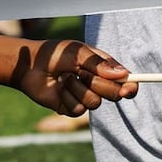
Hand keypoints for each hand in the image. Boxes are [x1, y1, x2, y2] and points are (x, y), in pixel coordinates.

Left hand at [15, 39, 137, 116]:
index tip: (128, 88)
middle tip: (81, 72)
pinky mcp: (72, 108)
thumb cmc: (56, 53)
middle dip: (98, 83)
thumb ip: (99, 64)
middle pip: (114, 94)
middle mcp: (97, 84)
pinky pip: (78, 109)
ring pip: (95, 103)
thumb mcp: (79, 53)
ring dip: (78, 88)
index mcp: (104, 69)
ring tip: (64, 77)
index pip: (125, 81)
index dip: (130, 87)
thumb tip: (123, 74)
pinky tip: (58, 87)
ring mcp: (85, 97)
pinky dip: (67, 96)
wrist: (31, 65)